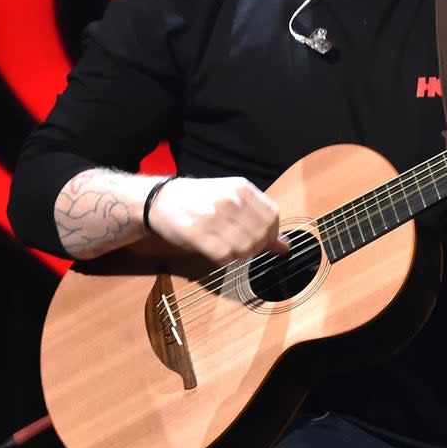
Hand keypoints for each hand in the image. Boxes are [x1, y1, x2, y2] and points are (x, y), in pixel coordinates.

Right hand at [148, 176, 290, 263]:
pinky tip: (217, 251)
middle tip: (242, 246)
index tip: (263, 240)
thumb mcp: (231, 198)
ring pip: (245, 247)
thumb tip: (285, 247)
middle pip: (261, 235)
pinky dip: (225, 259)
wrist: (161, 199)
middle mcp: (230, 200)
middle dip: (256, 247)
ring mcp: (214, 217)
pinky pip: (225, 256)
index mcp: (241, 188)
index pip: (272, 216)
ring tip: (227, 247)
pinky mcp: (198, 234)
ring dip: (240, 254)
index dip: (272, 233)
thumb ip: (258, 218)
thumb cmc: (199, 199)